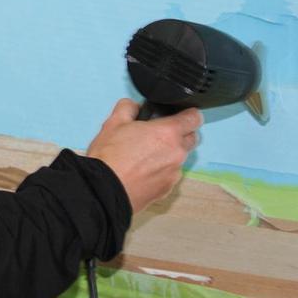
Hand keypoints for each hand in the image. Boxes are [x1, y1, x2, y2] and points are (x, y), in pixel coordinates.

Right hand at [86, 99, 201, 212]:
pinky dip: (162, 171)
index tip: (182, 115)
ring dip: (169, 154)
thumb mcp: (113, 122)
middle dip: (180, 134)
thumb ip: (128, 107)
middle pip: (191, 139)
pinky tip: (143, 171)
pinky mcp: (167, 190)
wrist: (103, 190)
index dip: (189, 114)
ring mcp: (173, 174)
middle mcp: (176, 153)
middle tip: (158, 134)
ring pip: (180, 158)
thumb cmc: (110, 157)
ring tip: (145, 156)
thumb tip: (134, 107)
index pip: (194, 118)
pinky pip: (171, 175)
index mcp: (168, 133)